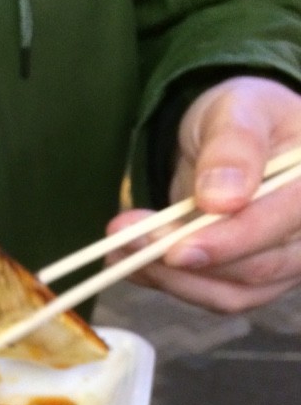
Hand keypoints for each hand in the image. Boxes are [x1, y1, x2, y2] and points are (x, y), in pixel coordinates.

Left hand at [107, 76, 300, 311]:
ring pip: (231, 293)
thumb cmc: (244, 117)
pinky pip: (210, 295)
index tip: (176, 249)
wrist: (231, 139)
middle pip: (258, 269)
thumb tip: (223, 199)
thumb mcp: (238, 109)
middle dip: (187, 262)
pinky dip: (166, 284)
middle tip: (129, 239)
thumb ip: (234, 145)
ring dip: (170, 279)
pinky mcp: (249, 281)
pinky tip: (130, 261)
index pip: (286, 222)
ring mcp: (284, 263)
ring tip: (121, 248)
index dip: (232, 241)